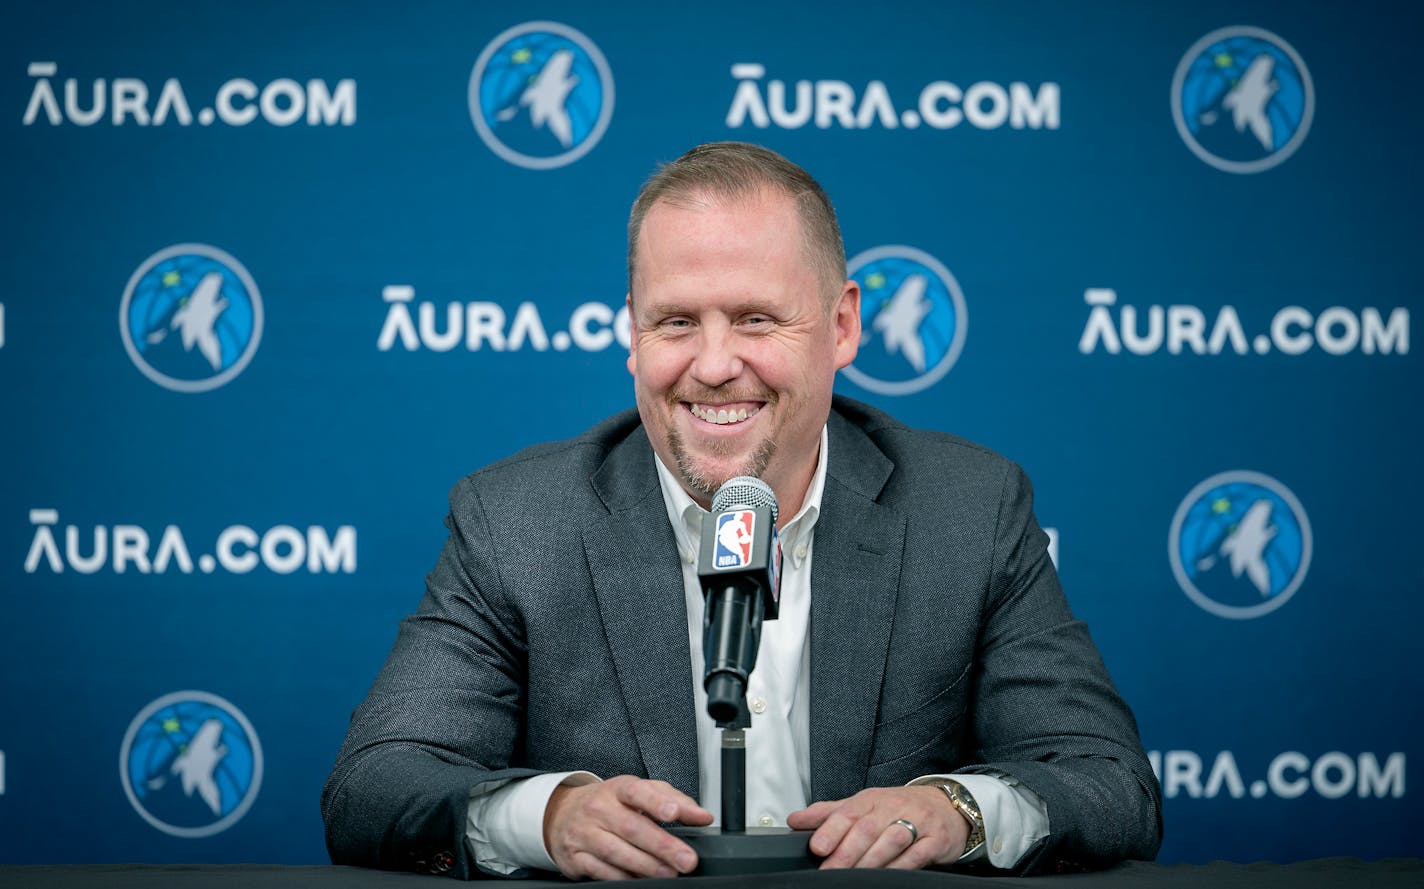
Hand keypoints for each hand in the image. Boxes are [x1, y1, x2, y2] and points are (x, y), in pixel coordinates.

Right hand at [543, 776, 712, 879]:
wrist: (561, 814)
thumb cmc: (608, 804)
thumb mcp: (638, 793)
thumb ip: (673, 800)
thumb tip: (702, 816)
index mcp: (617, 789)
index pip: (638, 792)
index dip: (657, 803)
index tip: (674, 814)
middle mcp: (599, 809)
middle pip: (632, 827)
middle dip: (662, 845)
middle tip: (685, 858)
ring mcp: (585, 833)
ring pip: (617, 852)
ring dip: (646, 866)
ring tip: (669, 873)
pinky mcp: (576, 857)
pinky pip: (602, 871)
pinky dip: (623, 878)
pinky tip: (641, 881)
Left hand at [787, 785, 967, 869]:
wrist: (946, 806)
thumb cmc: (899, 807)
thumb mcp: (864, 805)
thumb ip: (829, 814)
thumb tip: (795, 820)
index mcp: (872, 799)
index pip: (848, 812)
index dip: (831, 830)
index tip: (817, 847)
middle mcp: (893, 807)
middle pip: (867, 829)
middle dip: (846, 852)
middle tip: (829, 871)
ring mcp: (916, 822)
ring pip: (891, 841)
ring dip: (871, 861)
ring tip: (854, 877)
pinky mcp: (935, 840)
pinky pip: (917, 855)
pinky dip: (901, 867)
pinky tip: (887, 876)